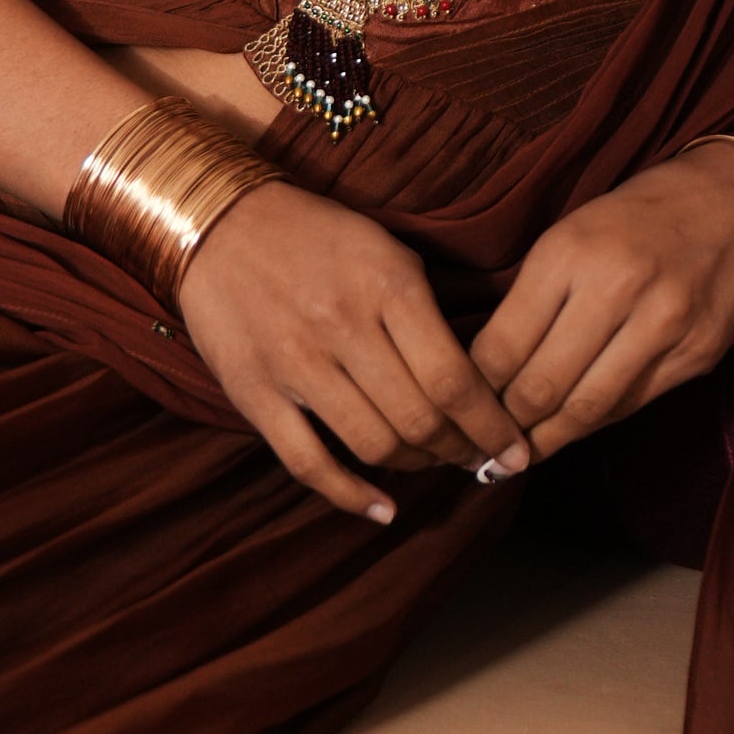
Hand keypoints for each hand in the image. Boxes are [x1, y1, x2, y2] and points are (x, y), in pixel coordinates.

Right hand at [180, 181, 530, 524]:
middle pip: (420, 419)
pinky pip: (308, 463)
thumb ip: (428, 311)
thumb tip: (480, 378)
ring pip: (374, 444)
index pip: (455, 379)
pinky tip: (384, 510)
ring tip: (433, 462)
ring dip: (416, 467)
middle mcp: (343, 326)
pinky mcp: (254, 393)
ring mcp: (295, 364)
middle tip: (478, 457)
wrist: (218, 224)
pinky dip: (352, 496)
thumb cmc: (316, 238)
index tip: (514, 448)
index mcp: (388, 286)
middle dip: (461, 450)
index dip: (492, 426)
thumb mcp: (387, 250)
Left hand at [465, 145, 733, 465]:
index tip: (462, 407)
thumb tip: (486, 371)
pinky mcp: (697, 354)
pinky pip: (630, 405)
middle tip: (486, 443)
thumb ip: (532, 297)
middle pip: (540, 387)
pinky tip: (573, 427)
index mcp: (569, 252)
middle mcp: (617, 288)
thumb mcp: (573, 233)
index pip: (502, 347)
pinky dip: (595, 422)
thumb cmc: (641, 218)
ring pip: (586, 408)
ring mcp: (664, 325)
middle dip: (506, 425)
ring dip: (547, 438)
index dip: (474, 391)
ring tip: (522, 451)